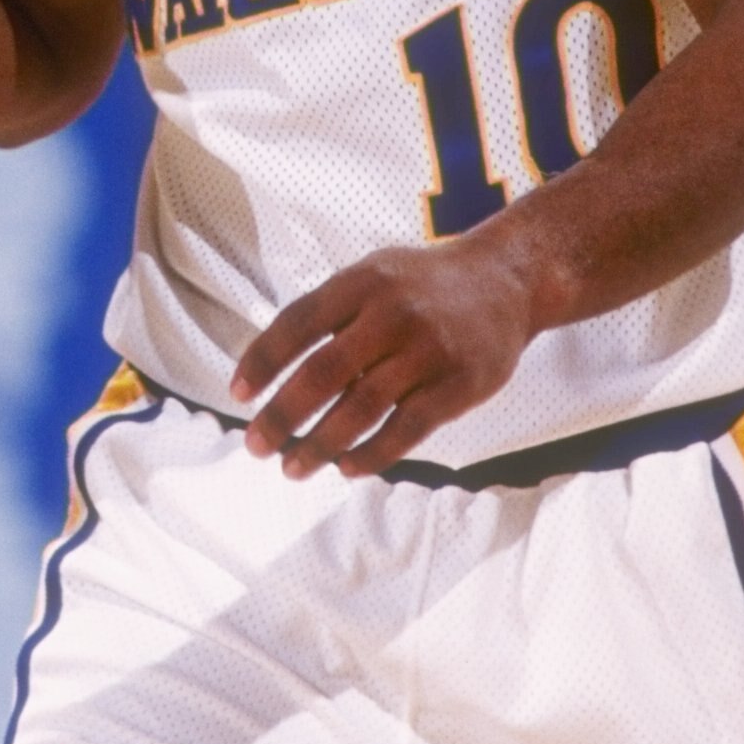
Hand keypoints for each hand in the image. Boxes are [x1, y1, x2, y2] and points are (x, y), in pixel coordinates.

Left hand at [228, 229, 537, 478]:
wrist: (505, 281)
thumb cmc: (421, 285)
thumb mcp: (372, 276)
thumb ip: (329, 314)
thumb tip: (270, 368)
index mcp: (361, 282)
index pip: (298, 323)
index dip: (263, 361)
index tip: (237, 395)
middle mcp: (392, 313)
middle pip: (324, 371)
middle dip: (283, 414)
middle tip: (256, 446)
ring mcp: (428, 349)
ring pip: (363, 407)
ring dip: (321, 444)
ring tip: (293, 467)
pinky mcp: (459, 384)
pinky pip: (407, 428)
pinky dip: (372, 453)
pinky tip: (346, 468)